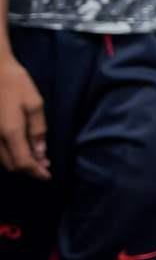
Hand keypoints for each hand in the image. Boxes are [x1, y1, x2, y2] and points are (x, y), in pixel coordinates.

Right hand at [0, 52, 48, 179]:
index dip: (36, 172)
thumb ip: (38, 130)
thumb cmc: (15, 84)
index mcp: (10, 132)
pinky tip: (20, 148)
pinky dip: (9, 154)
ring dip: (18, 162)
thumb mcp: (34, 104)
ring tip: (35, 159)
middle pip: (11, 165)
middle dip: (29, 169)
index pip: (23, 163)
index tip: (48, 175)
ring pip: (2, 160)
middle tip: (44, 166)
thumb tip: (40, 153)